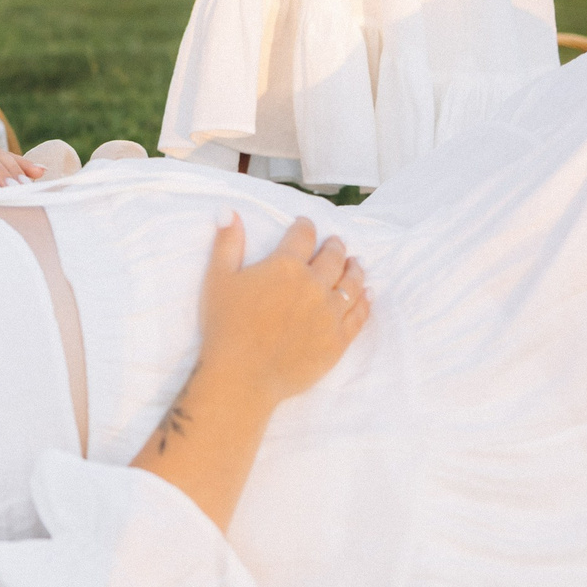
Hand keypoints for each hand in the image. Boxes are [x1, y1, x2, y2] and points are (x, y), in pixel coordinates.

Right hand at [197, 216, 368, 403]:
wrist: (243, 376)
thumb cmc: (226, 326)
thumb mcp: (218, 278)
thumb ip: (227, 242)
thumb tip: (230, 210)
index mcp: (285, 266)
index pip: (303, 236)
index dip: (305, 226)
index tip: (306, 224)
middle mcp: (314, 285)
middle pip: (333, 257)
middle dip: (335, 246)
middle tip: (337, 242)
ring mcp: (330, 313)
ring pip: (351, 284)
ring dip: (355, 270)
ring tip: (356, 263)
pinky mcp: (338, 339)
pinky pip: (359, 316)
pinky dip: (365, 302)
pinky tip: (367, 295)